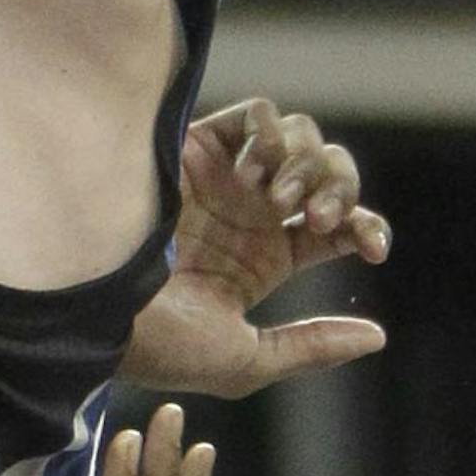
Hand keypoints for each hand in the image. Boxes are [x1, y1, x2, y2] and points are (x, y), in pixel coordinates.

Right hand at [119, 98, 389, 398]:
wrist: (97, 304)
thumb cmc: (161, 343)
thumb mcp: (244, 360)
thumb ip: (311, 348)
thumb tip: (377, 337)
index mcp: (267, 258)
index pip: (341, 225)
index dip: (366, 227)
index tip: (371, 248)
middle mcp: (251, 211)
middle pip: (332, 172)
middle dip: (341, 188)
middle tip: (318, 217)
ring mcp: (226, 175)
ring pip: (302, 138)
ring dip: (308, 164)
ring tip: (280, 200)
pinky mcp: (198, 145)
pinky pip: (257, 115)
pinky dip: (272, 134)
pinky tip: (255, 172)